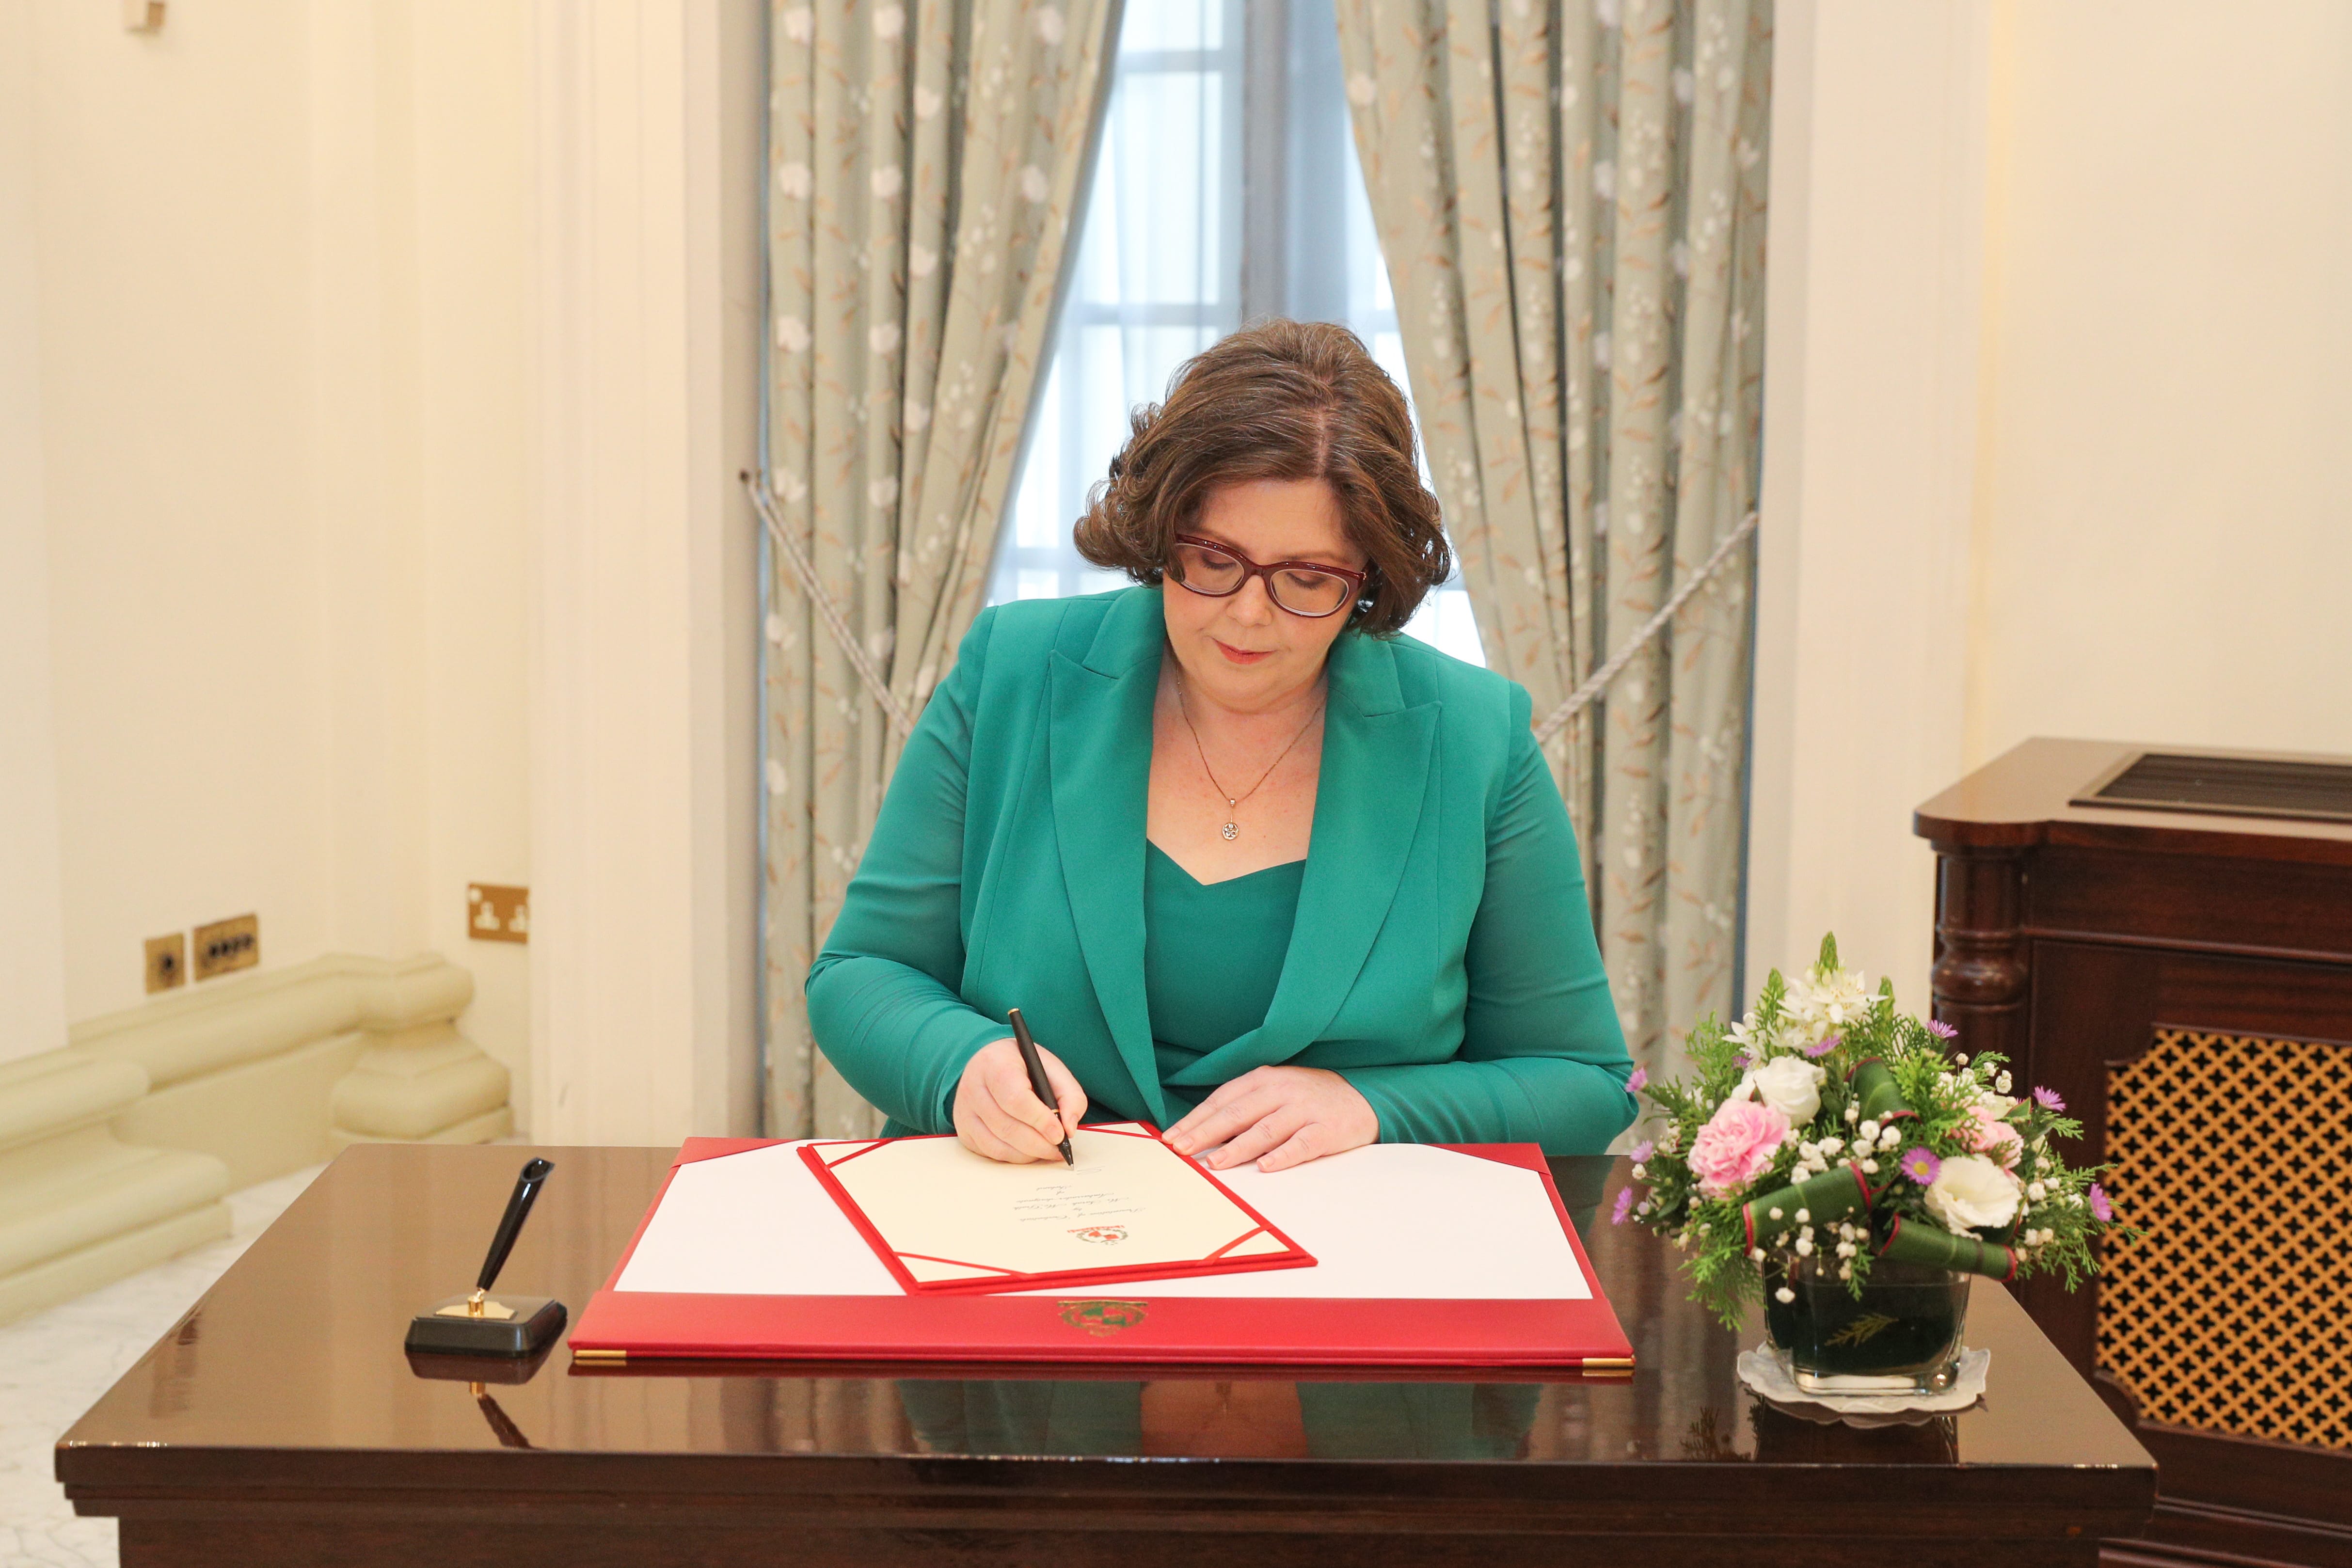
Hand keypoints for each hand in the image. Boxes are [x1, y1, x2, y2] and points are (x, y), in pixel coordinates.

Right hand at [953, 1037, 1088, 1163]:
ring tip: (1047, 1150)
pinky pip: (990, 1152)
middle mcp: (973, 1087)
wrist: (990, 1062)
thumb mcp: (1051, 1067)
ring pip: (997, 1145)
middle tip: (1059, 1149)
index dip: (1040, 1120)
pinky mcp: (964, 1130)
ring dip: (1028, 1154)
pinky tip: (1029, 1150)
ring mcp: (964, 1111)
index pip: (1015, 1098)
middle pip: (1006, 1126)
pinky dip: (1014, 1157)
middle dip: (1038, 1144)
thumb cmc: (1022, 1066)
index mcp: (995, 1064)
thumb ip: (1069, 1095)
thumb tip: (1070, 1129)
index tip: (1060, 1133)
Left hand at [1164, 1066, 1376, 1171]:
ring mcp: (1305, 1109)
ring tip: (1214, 1163)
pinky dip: (1282, 1156)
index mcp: (1264, 1079)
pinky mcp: (1326, 1129)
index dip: (1195, 1120)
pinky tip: (1265, 1167)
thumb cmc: (1308, 1098)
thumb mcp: (1274, 1092)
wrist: (1363, 1097)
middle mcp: (1282, 1090)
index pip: (1222, 1100)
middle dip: (1205, 1133)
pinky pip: (1301, 1144)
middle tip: (1182, 1151)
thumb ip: (1243, 1107)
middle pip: (1237, 1114)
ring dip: (1237, 1147)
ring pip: (1265, 1130)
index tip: (1171, 1139)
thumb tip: (1201, 1132)